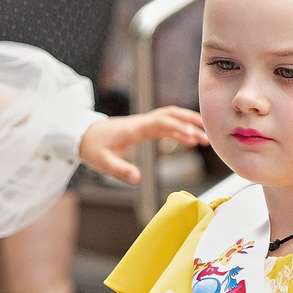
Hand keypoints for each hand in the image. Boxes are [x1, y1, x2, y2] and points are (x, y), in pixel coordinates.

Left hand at [78, 107, 208, 185]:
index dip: (178, 129)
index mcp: (135, 129)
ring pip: (171, 115)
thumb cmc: (93, 148)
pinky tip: (190, 136)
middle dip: (190, 122)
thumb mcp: (103, 162)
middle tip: (207, 136)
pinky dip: (180, 126)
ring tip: (205, 136)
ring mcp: (144, 122)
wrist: (84, 134)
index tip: (194, 137)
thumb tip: (137, 178)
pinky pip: (166, 121)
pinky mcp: (144, 126)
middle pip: (171, 114)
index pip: (161, 124)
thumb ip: (120, 170)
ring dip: (188, 122)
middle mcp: (142, 122)